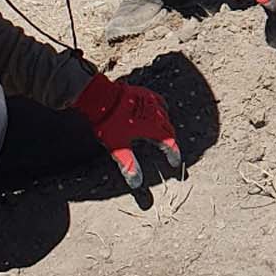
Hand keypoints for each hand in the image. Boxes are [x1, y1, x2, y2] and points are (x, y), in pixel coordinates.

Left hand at [73, 73, 181, 190]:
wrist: (101, 98)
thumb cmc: (109, 123)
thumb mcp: (118, 147)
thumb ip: (129, 164)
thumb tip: (137, 182)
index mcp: (152, 128)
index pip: (169, 143)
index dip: (173, 153)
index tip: (174, 162)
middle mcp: (156, 114)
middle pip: (169, 129)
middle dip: (171, 140)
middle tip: (169, 150)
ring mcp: (151, 101)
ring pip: (166, 115)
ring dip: (166, 125)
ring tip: (163, 132)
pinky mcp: (144, 93)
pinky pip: (159, 102)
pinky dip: (161, 109)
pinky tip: (156, 112)